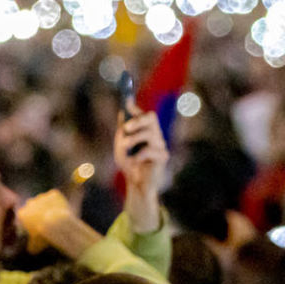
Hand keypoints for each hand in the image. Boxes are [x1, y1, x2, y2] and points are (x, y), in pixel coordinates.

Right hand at [18, 189, 99, 258]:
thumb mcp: (35, 246)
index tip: (36, 228)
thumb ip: (31, 247)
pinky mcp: (53, 194)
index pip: (23, 217)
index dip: (30, 222)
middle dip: (38, 213)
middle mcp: (30, 203)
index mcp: (22, 214)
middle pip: (33, 207)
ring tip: (55, 217)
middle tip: (46, 222)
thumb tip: (31, 250)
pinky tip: (61, 210)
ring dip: (48, 207)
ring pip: (44, 201)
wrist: (59, 224)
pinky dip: (58, 202)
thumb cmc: (45, 236)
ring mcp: (41, 196)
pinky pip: (55, 198)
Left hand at [115, 110, 168, 234]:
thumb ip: (123, 130)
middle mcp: (155, 134)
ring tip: (124, 148)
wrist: (137, 184)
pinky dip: (138, 156)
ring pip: (148, 133)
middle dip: (137, 120)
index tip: (126, 99)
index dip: (134, 106)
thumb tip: (123, 111)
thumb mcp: (122, 146)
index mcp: (145, 129)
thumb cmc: (130, 164)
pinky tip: (134, 163)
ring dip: (132, 139)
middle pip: (151, 117)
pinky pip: (149, 150)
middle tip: (125, 127)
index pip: (142, 113)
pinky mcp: (163, 156)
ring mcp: (160, 144)